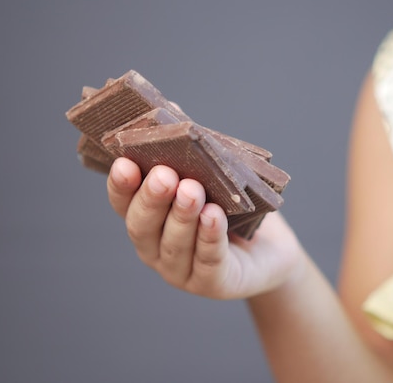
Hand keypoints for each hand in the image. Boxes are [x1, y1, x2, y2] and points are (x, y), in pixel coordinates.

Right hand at [106, 157, 303, 299]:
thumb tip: (171, 109)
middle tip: (163, 174)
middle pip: (143, 227)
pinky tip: (214, 216)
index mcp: (149, 221)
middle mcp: (157, 250)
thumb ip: (190, 153)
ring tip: (191, 190)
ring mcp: (182, 272)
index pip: (124, 204)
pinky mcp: (214, 284)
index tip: (124, 162)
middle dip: (152, 199)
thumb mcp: (214, 178)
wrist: (271, 250)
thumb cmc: (234, 209)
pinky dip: (210, 236)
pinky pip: (209, 260)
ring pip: (175, 244)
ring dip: (182, 216)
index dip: (121, 186)